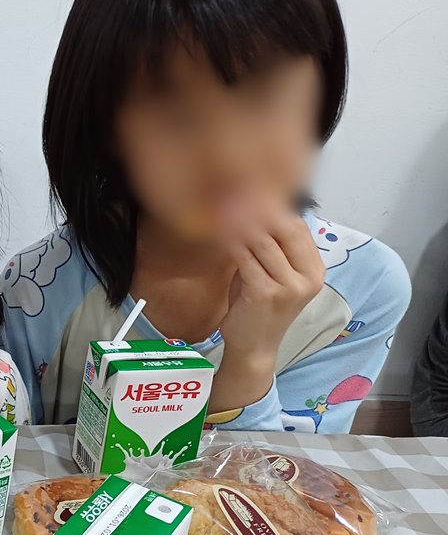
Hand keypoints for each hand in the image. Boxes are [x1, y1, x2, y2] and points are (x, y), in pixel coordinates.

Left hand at [209, 201, 324, 410]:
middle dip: (258, 207)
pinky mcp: (266, 293)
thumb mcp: (268, 272)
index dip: (275, 205)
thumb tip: (253, 206)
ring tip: (224, 203)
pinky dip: (232, 240)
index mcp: (315, 270)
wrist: (253, 347)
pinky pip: (246, 258)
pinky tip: (219, 228)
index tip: (250, 187)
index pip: (298, 227)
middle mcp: (309, 277)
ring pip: (263, 241)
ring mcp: (290, 287)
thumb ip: (268, 246)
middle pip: (283, 229)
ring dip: (241, 220)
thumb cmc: (257, 307)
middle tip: (234, 189)